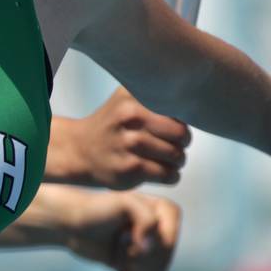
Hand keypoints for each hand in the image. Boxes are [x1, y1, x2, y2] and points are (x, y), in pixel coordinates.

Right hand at [48, 89, 190, 188]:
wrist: (79, 151)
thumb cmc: (112, 125)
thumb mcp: (125, 99)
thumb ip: (153, 95)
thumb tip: (192, 100)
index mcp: (131, 99)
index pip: (177, 110)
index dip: (180, 121)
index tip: (171, 127)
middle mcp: (128, 118)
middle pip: (181, 134)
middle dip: (183, 142)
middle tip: (176, 145)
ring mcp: (128, 145)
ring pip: (177, 155)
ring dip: (178, 160)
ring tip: (170, 160)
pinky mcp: (130, 169)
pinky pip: (168, 174)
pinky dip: (171, 176)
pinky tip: (163, 172)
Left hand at [65, 190, 181, 270]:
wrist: (73, 224)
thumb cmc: (96, 209)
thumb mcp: (123, 203)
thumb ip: (146, 218)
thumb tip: (149, 248)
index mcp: (166, 210)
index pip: (168, 243)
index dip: (144, 244)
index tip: (124, 232)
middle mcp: (165, 229)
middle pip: (164, 260)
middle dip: (137, 255)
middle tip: (118, 239)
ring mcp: (154, 247)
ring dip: (132, 266)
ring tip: (117, 249)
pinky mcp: (142, 263)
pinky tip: (117, 262)